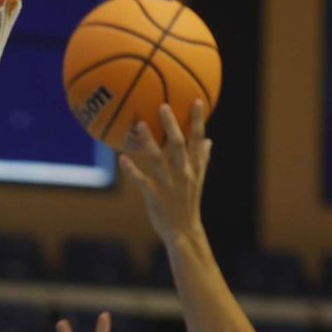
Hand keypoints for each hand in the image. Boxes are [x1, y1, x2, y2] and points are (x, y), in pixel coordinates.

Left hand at [120, 100, 211, 243]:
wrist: (185, 232)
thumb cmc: (189, 202)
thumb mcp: (199, 180)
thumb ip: (202, 159)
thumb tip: (209, 140)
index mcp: (194, 168)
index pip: (198, 140)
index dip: (197, 121)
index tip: (196, 100)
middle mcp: (183, 174)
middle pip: (178, 146)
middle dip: (171, 125)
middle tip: (163, 105)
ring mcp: (169, 185)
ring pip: (157, 159)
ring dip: (148, 142)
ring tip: (139, 125)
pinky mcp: (155, 197)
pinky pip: (142, 181)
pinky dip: (131, 170)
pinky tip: (121, 158)